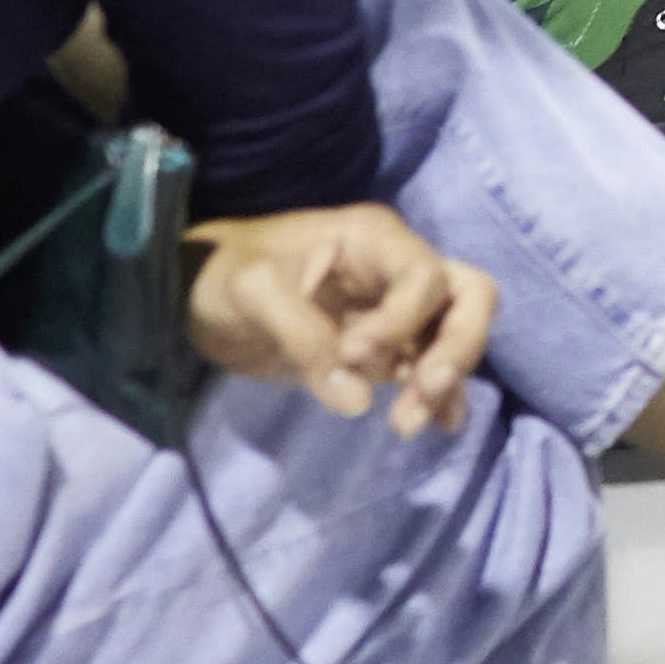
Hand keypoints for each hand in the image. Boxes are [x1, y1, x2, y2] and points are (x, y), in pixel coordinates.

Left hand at [185, 205, 499, 434]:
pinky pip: (428, 368)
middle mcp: (396, 269)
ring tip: (404, 424)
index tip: (352, 353)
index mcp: (372, 238)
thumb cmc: (220, 276)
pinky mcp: (383, 350)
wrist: (195, 300)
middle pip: (469, 297)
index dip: (402, 320)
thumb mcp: (249, 291)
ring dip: (443, 381)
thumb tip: (356, 398)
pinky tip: (435, 425)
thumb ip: (300, 334)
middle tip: (423, 391)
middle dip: (456, 347)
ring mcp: (395, 310)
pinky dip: (440, 397)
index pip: (424, 276)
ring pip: (454, 336)